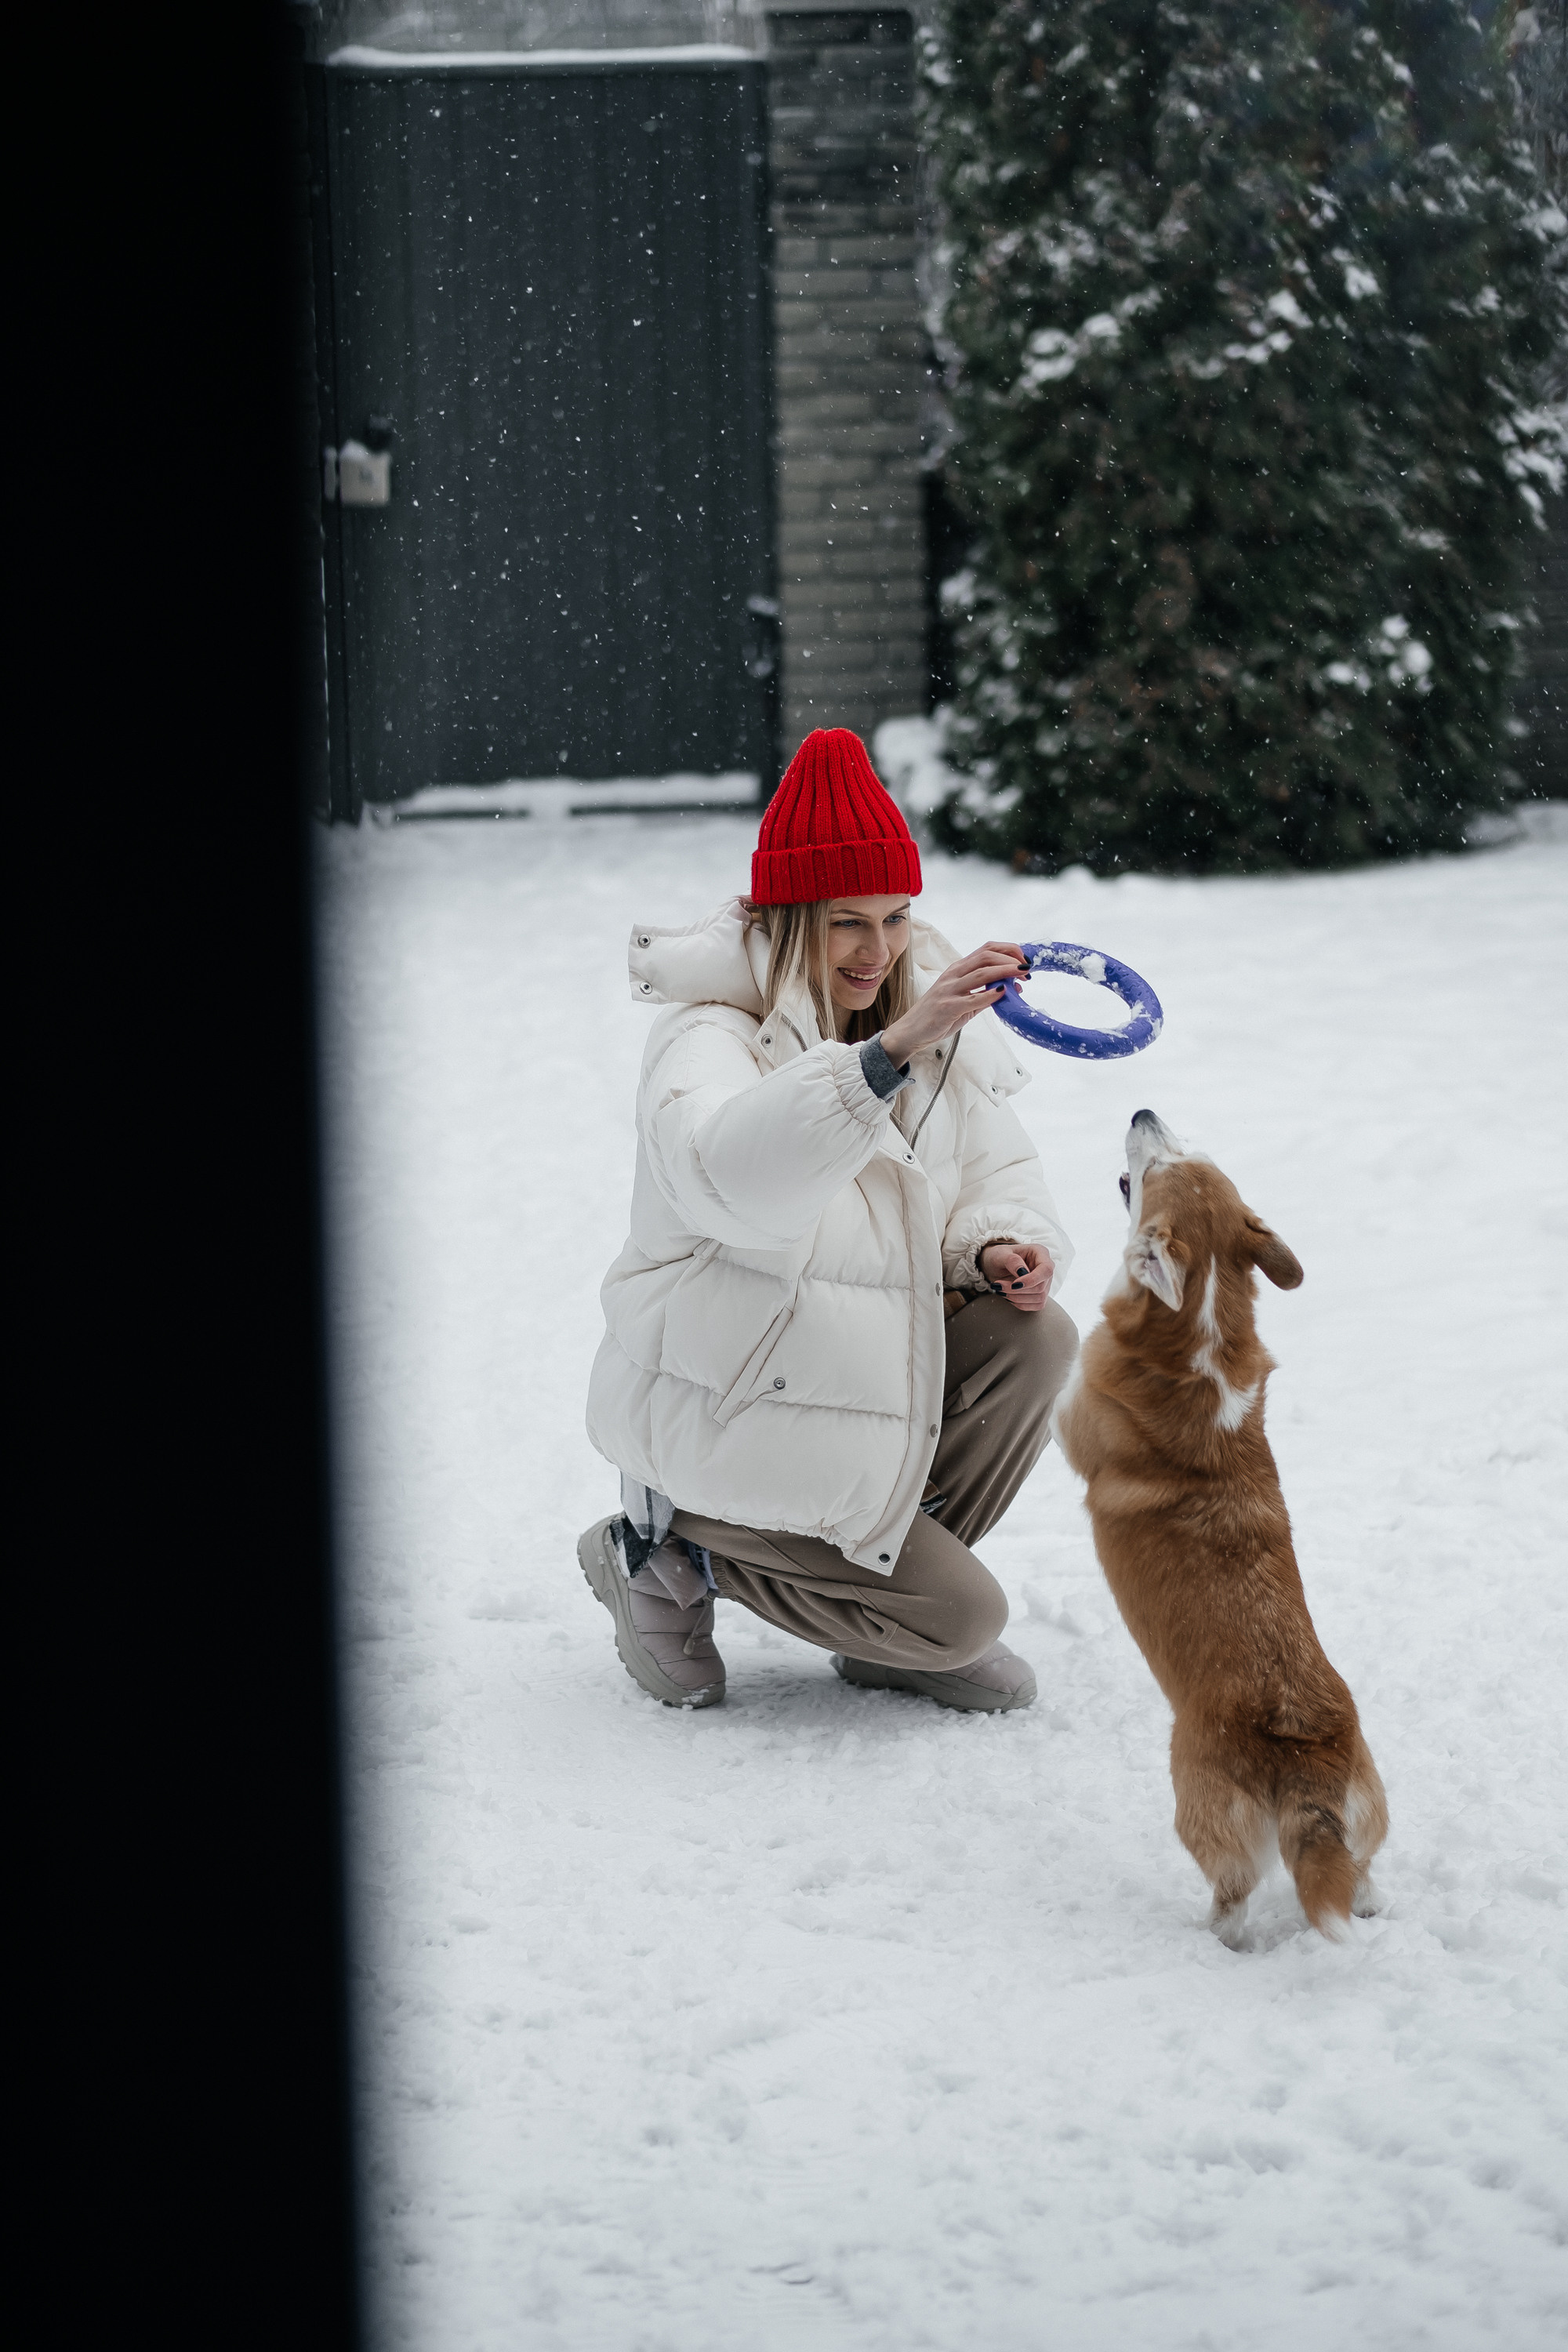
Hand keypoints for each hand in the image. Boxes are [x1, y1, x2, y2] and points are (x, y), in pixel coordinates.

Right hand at [879, 941, 1027, 1065]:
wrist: (911, 1031)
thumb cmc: (937, 1016)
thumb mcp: (964, 1001)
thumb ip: (984, 994)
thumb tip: (1010, 988)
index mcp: (958, 969)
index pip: (987, 949)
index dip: (1009, 950)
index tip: (1024, 959)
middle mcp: (953, 974)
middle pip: (987, 956)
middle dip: (1011, 959)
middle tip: (1027, 969)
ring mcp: (949, 990)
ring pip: (982, 973)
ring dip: (1006, 972)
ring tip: (1022, 975)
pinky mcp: (947, 1007)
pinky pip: (973, 998)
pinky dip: (990, 994)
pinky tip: (1003, 993)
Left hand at [980, 1240, 1053, 1311]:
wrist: (995, 1266)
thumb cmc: (999, 1256)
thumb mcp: (1000, 1254)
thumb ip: (1012, 1261)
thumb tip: (1022, 1272)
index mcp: (1040, 1253)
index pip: (1046, 1269)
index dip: (1032, 1280)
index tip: (1014, 1284)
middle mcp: (1046, 1268)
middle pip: (1041, 1287)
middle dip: (1018, 1290)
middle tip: (998, 1285)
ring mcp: (1045, 1282)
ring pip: (1039, 1298)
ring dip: (1017, 1298)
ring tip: (1001, 1290)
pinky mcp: (1041, 1295)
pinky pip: (1036, 1305)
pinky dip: (1019, 1303)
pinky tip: (1008, 1295)